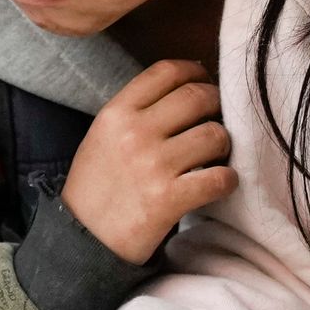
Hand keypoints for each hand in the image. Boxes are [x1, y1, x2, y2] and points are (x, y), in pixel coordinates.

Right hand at [60, 60, 231, 264]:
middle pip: (198, 96)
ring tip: (216, 155)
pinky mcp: (169, 199)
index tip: (204, 82)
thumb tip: (189, 84)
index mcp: (116, 112)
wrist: (82, 238)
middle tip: (215, 120)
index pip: (167, 71)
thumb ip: (138, 109)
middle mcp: (135, 133)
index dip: (196, 72)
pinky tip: (220, 183)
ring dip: (224, 145)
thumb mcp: (103, 135)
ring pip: (215, 134)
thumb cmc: (97, 185)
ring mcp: (153, 166)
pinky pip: (219, 178)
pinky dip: (228, 180)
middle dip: (216, 105)